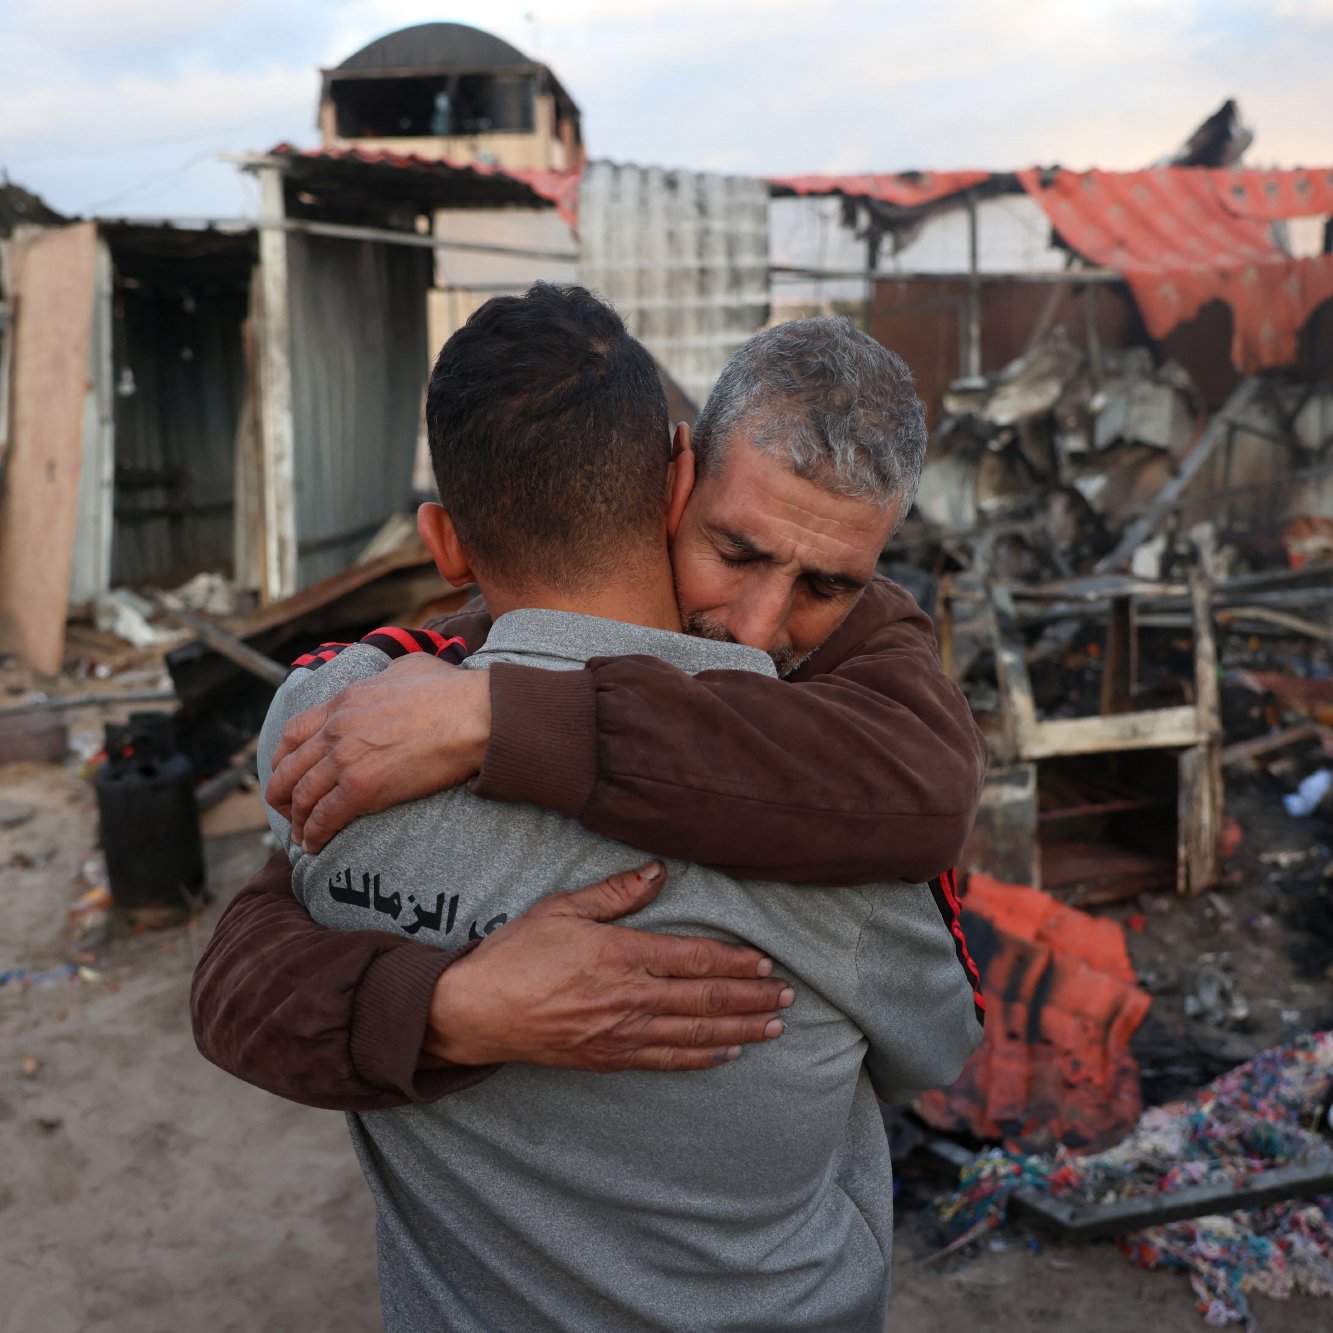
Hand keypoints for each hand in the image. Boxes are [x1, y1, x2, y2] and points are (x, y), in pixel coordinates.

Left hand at [267, 654, 490, 851]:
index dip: (283, 757)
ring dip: (297, 820)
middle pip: (289, 767)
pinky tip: (315, 846)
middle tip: (286, 808)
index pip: (293, 732)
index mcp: (344, 702)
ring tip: (300, 835)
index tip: (285, 770)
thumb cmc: (452, 691)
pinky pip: (324, 817)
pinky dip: (314, 835)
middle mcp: (336, 730)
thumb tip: (391, 678)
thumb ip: (386, 675)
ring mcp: (346, 760)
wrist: (474, 716)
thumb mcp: (408, 667)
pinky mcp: (363, 789)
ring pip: (302, 796)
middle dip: (281, 793)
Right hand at [423, 862, 793, 1072]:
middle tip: (788, 997)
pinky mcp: (607, 1059)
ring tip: (773, 1028)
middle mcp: (628, 997)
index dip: (735, 962)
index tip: (766, 963)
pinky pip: (666, 1061)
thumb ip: (615, 893)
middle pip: (705, 999)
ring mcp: (620, 1033)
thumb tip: (658, 871)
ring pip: (695, 1035)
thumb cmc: (514, 954)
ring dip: (739, 1030)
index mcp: (621, 954)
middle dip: (752, 998)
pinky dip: (701, 1059)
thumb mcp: (562, 908)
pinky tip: (726, 1055)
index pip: (694, 959)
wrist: (473, 1012)